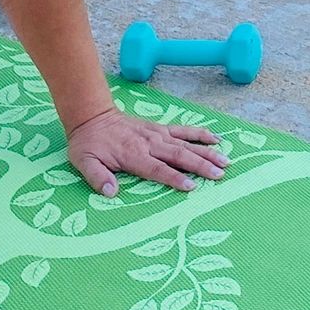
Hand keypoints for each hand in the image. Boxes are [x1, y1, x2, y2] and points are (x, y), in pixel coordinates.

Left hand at [68, 105, 227, 196]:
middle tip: (219, 175)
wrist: (92, 117)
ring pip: (186, 144)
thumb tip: (111, 192)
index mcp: (133, 155)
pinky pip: (184, 130)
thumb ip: (97, 177)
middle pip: (179, 156)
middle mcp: (150, 144)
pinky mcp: (161, 128)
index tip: (192, 187)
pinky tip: (217, 139)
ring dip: (206, 152)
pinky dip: (200, 134)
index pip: (158, 169)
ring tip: (225, 161)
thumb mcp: (84, 162)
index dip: (175, 178)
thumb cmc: (89, 144)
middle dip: (201, 165)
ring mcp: (158, 134)